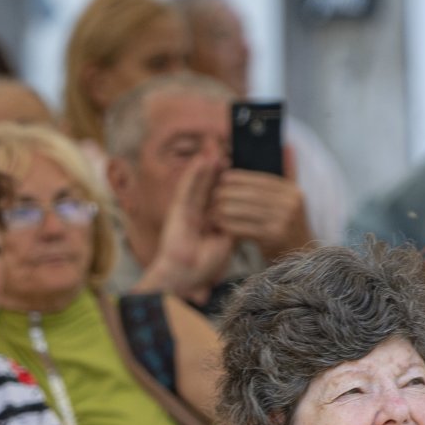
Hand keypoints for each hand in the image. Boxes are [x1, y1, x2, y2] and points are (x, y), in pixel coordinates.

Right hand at [141, 157, 235, 305]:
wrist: (186, 275)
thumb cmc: (205, 264)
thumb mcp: (227, 241)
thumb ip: (234, 223)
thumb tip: (248, 208)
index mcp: (208, 220)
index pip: (220, 195)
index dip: (228, 180)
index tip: (240, 165)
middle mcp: (197, 211)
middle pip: (208, 185)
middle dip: (217, 168)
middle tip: (228, 149)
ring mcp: (186, 209)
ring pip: (197, 182)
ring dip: (206, 166)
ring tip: (215, 148)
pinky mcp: (177, 210)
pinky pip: (187, 188)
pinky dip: (194, 173)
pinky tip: (201, 160)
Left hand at [209, 168, 310, 259]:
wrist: (302, 256)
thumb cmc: (290, 226)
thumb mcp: (293, 198)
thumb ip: (289, 172)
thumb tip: (287, 145)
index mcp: (292, 190)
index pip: (259, 178)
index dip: (238, 177)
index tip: (221, 178)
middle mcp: (290, 203)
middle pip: (249, 193)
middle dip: (227, 194)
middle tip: (210, 196)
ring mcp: (283, 220)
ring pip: (244, 209)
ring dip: (223, 210)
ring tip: (210, 210)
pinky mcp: (273, 237)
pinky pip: (244, 227)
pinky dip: (228, 226)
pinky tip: (218, 225)